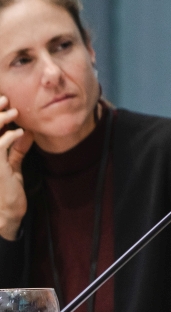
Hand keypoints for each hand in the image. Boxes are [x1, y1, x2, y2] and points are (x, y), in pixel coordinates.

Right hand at [0, 96, 33, 241]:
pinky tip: (19, 133)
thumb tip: (27, 133)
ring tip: (14, 112)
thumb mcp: (13, 165)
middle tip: (5, 99)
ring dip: (1, 120)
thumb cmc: (8, 189)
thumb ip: (17, 150)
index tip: (4, 101)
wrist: (7, 212)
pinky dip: (9, 137)